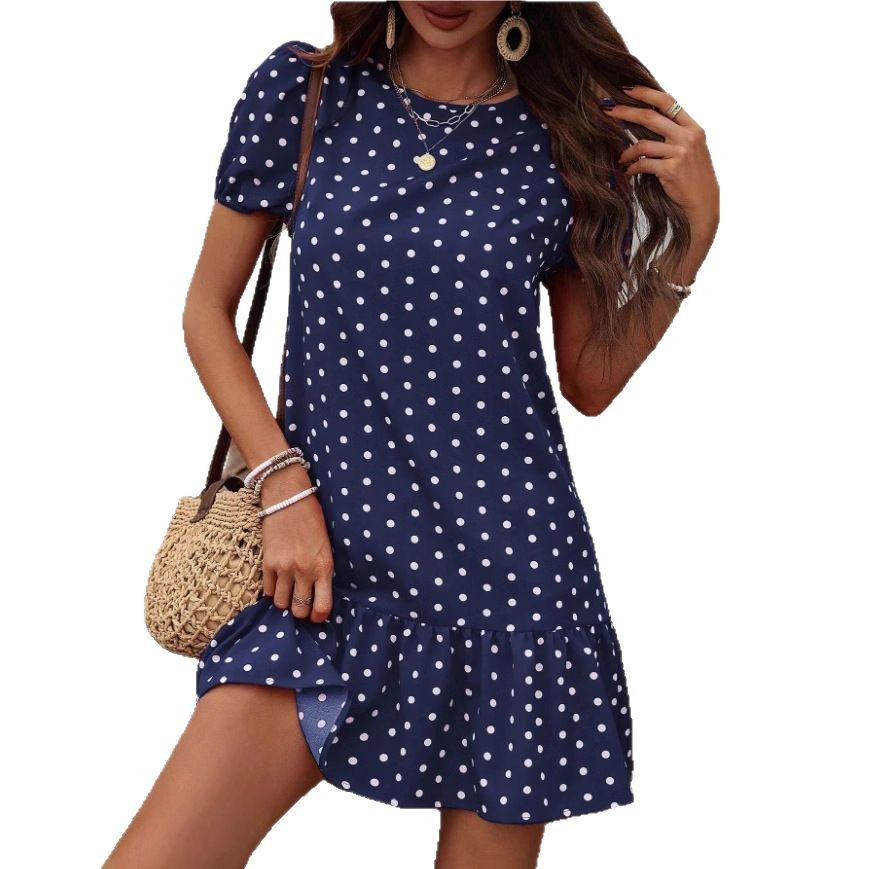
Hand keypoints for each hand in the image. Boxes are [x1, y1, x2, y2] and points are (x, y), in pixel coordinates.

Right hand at [258, 464, 333, 622]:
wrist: (288, 498)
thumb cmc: (312, 518)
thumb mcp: (326, 545)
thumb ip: (323, 569)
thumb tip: (318, 592)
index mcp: (324, 566)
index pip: (323, 606)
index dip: (319, 616)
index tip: (317, 616)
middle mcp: (304, 571)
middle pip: (300, 609)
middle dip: (301, 612)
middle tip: (301, 606)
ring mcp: (284, 568)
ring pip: (281, 604)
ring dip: (285, 603)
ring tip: (288, 595)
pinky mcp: (267, 563)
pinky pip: (267, 590)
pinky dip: (271, 592)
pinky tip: (276, 585)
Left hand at [604, 85, 718, 234]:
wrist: (703, 200)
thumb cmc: (693, 174)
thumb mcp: (691, 148)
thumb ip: (674, 132)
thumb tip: (647, 118)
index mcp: (692, 127)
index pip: (667, 101)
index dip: (645, 93)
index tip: (626, 89)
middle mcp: (687, 137)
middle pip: (650, 117)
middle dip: (626, 112)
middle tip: (608, 111)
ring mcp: (680, 153)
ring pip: (643, 144)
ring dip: (626, 152)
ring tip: (621, 158)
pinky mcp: (671, 170)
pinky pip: (643, 164)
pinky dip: (632, 167)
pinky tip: (628, 171)